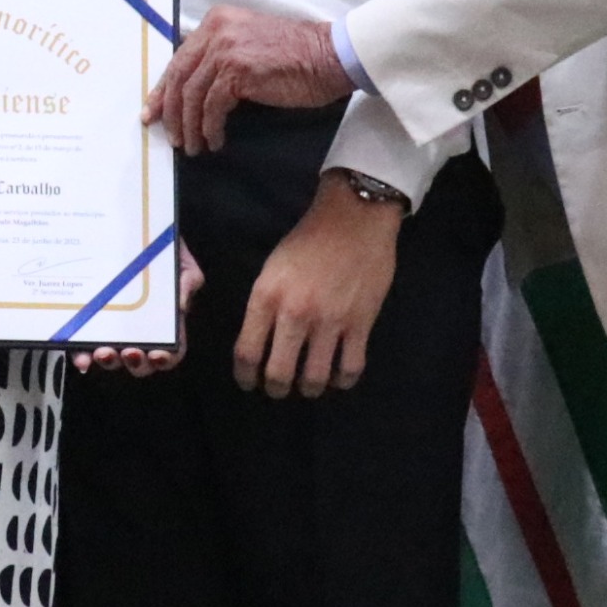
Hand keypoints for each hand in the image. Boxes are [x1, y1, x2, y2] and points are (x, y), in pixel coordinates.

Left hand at [73, 243, 206, 377]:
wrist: (130, 225)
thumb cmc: (158, 246)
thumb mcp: (179, 259)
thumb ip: (188, 279)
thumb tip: (182, 305)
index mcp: (163, 321)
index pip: (171, 350)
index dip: (167, 358)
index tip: (158, 354)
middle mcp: (137, 330)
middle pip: (140, 361)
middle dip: (136, 363)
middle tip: (129, 352)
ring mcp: (110, 328)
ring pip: (110, 357)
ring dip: (108, 361)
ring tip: (103, 352)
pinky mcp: (85, 322)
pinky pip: (82, 345)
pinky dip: (81, 355)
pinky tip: (81, 356)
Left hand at [148, 6, 354, 153]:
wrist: (329, 56)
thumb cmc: (295, 56)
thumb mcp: (248, 45)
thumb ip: (220, 57)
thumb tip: (192, 89)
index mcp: (216, 21)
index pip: (179, 59)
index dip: (163, 90)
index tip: (154, 112)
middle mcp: (216, 30)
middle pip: (179, 77)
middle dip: (169, 112)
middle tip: (171, 137)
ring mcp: (226, 49)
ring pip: (191, 95)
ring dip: (190, 126)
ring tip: (193, 146)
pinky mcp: (238, 71)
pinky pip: (212, 107)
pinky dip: (210, 128)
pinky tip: (215, 141)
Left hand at [236, 183, 399, 397]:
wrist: (354, 217)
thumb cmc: (308, 239)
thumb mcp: (272, 268)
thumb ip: (264, 305)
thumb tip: (260, 341)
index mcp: (267, 297)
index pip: (247, 353)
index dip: (245, 377)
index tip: (249, 383)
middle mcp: (295, 313)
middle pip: (278, 374)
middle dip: (275, 389)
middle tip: (279, 388)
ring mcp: (330, 321)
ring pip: (314, 378)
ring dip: (308, 389)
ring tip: (308, 385)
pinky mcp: (361, 324)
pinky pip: (349, 369)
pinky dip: (341, 381)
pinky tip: (337, 376)